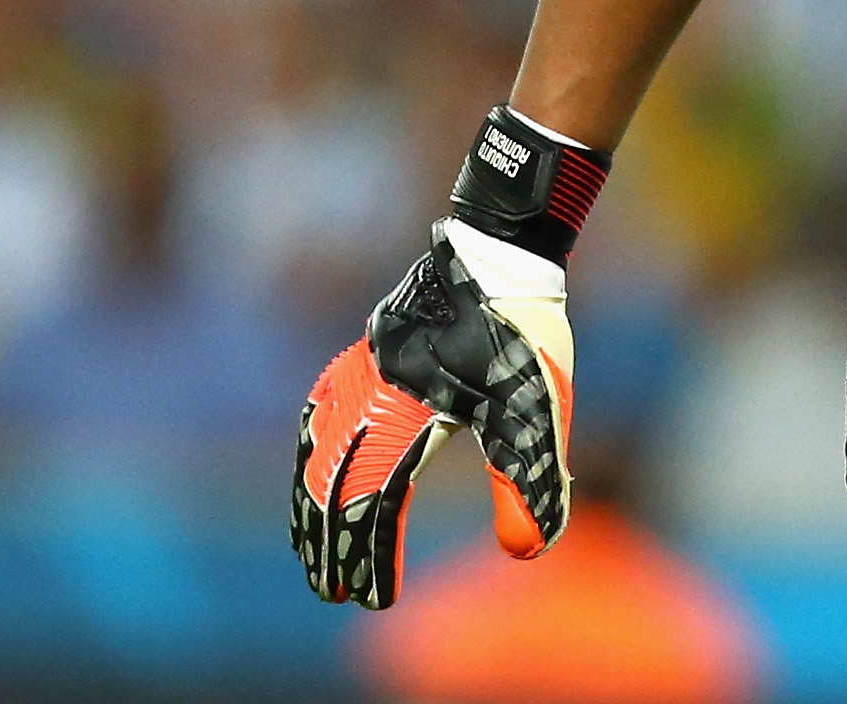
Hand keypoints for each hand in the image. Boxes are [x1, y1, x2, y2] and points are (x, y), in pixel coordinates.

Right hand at [291, 106, 605, 609]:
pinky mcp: (365, 352)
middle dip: (329, 544)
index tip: (372, 599)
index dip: (368, 557)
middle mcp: (369, 396)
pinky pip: (320, 411)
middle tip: (330, 590)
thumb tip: (527, 551)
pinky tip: (310, 469)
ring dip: (312, 506)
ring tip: (313, 548)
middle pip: (333, 486)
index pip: (374, 504)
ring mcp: (360, 372)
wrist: (501, 247)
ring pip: (318, 452)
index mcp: (406, 415)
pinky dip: (310, 453)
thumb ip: (528, 479)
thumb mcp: (536, 408)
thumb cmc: (523, 329)